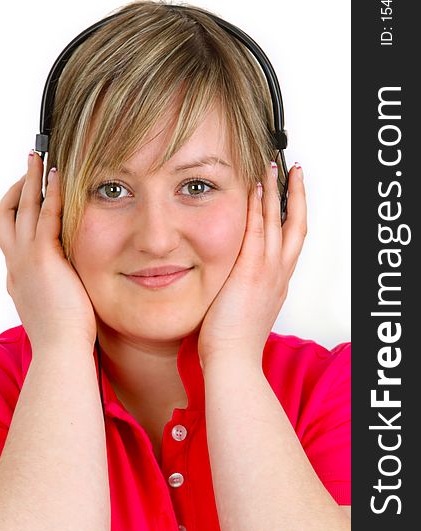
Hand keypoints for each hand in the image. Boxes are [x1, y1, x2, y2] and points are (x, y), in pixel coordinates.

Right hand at [0, 151, 96, 354]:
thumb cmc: (64, 335)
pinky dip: (52, 195)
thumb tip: (66, 279)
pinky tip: (59, 178)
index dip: (17, 211)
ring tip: (40, 158)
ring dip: (30, 180)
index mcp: (18, 277)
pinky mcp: (43, 259)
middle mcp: (15, 265)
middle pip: (5, 215)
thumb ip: (55, 286)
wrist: (60, 351)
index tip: (31, 196)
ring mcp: (25, 260)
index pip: (10, 236)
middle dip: (16, 188)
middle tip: (29, 165)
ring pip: (22, 209)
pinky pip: (46, 217)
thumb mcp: (53, 305)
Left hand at [197, 162, 306, 367]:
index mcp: (276, 282)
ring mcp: (267, 271)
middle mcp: (278, 274)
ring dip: (276, 192)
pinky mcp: (250, 271)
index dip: (294, 215)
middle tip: (295, 172)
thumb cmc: (233, 342)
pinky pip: (257, 230)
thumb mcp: (245, 310)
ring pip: (278, 222)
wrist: (233, 361)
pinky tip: (255, 189)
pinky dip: (258, 208)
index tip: (290, 198)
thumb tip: (234, 284)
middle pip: (296, 224)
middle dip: (296, 196)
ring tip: (272, 169)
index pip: (291, 241)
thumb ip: (244, 291)